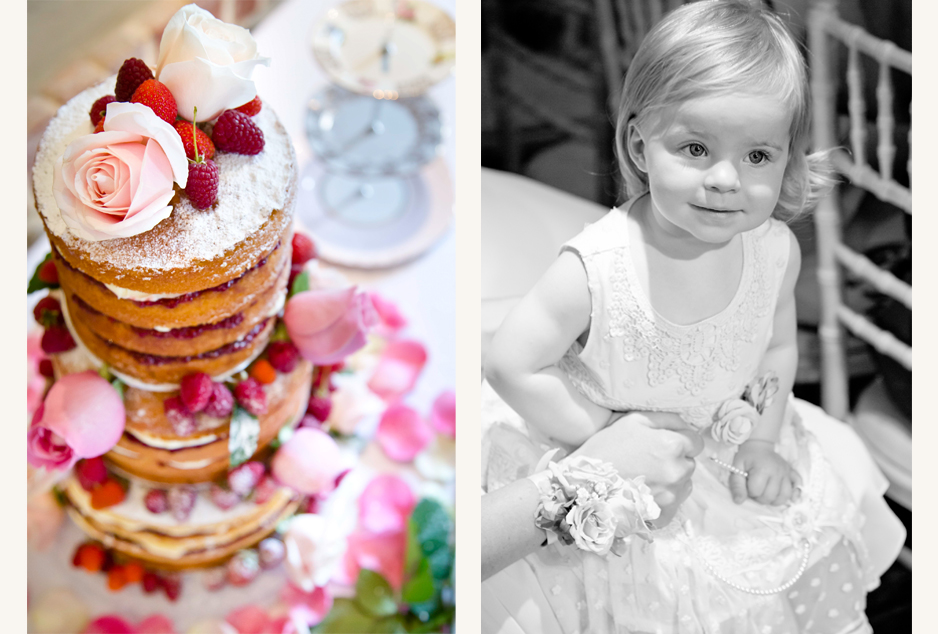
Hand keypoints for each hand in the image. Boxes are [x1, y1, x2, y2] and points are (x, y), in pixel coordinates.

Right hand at [568, 411, 702, 526]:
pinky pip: (675, 504)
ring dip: (673, 479)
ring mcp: (672, 496)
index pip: (696, 442)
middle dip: (676, 460)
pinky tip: (645, 492)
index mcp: (673, 445)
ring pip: (684, 484)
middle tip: (650, 460)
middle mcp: (677, 472)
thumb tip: (685, 425)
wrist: (583, 481)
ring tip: (647, 477)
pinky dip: (665, 499)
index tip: (664, 443)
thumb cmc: (607, 446)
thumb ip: (666, 419)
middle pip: (690, 464)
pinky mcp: (663, 515)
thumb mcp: (634, 420)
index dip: (681, 439)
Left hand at [729, 439, 801, 505]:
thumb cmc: (747, 457)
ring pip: (784, 496)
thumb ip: (737, 485)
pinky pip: (798, 486)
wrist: (759, 445)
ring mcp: (786, 472)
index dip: (749, 492)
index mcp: (763, 469)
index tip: (748, 485)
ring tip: (767, 494)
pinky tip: (788, 497)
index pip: (756, 492)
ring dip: (775, 499)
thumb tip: (739, 502)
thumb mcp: (736, 468)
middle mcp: (777, 471)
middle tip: (756, 490)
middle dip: (760, 498)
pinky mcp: (792, 473)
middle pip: (770, 496)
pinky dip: (794, 494)